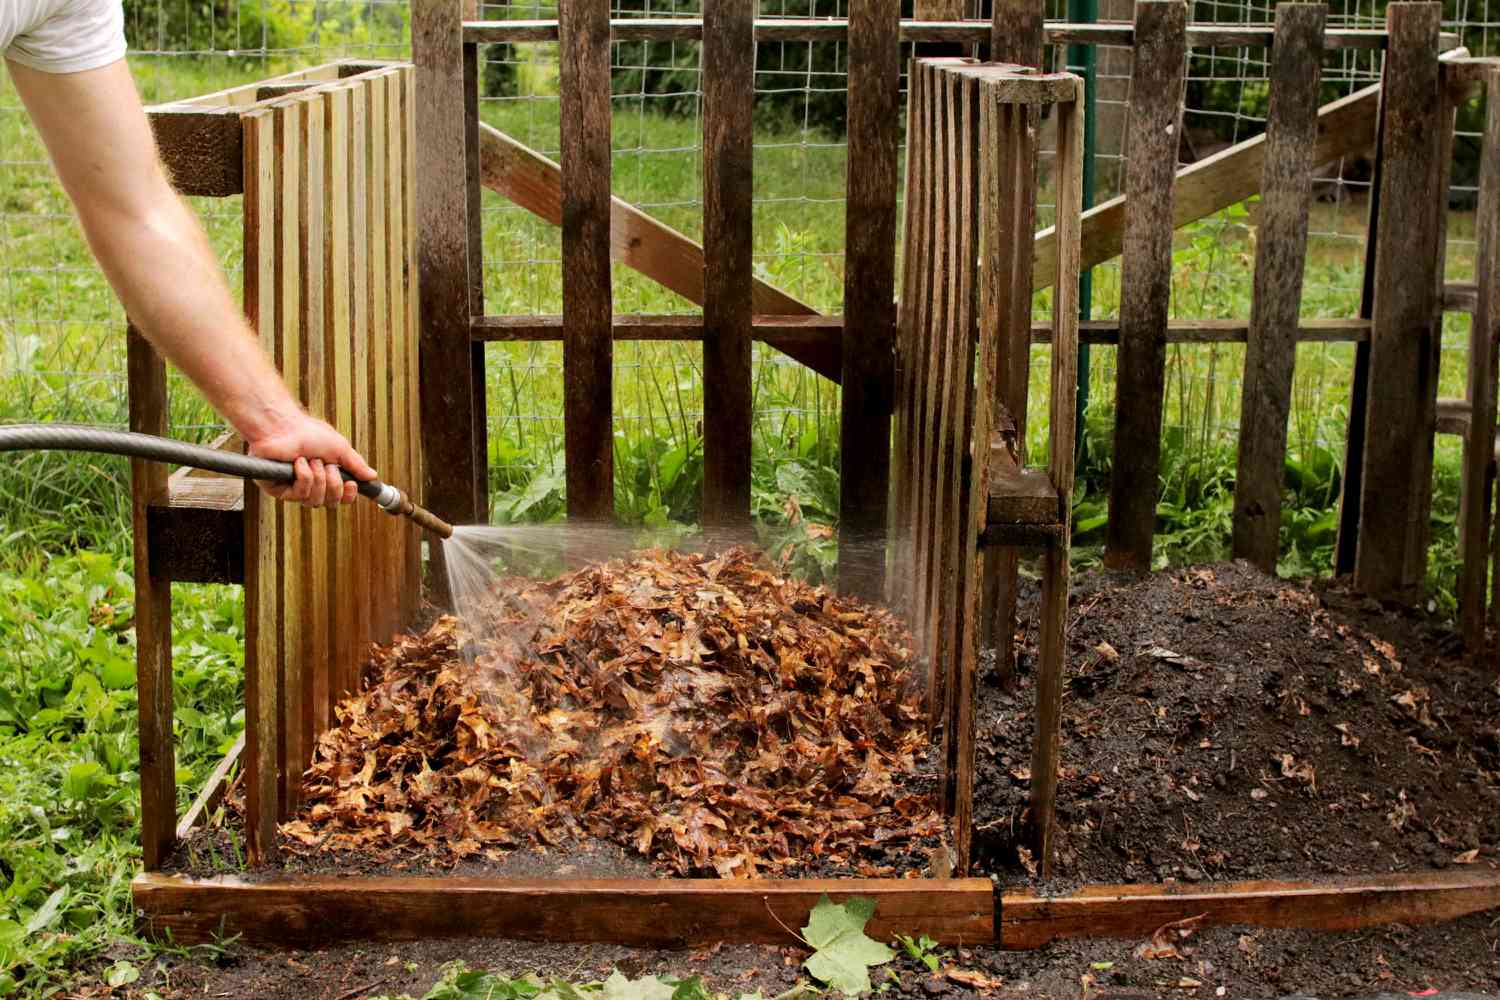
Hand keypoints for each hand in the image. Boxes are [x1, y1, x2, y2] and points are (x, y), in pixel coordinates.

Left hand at [246, 411, 376, 507]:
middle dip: (332, 483)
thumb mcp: (340, 448)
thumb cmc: (307, 432)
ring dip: (318, 478)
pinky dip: (304, 476)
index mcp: (325, 477)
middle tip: (327, 466)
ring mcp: (293, 489)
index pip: (340, 499)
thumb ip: (355, 465)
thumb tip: (372, 476)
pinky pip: (300, 494)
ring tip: (311, 460)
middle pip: (330, 502)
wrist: (284, 426)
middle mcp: (310, 486)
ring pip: (315, 500)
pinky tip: (298, 462)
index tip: (351, 483)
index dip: (347, 495)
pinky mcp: (278, 489)